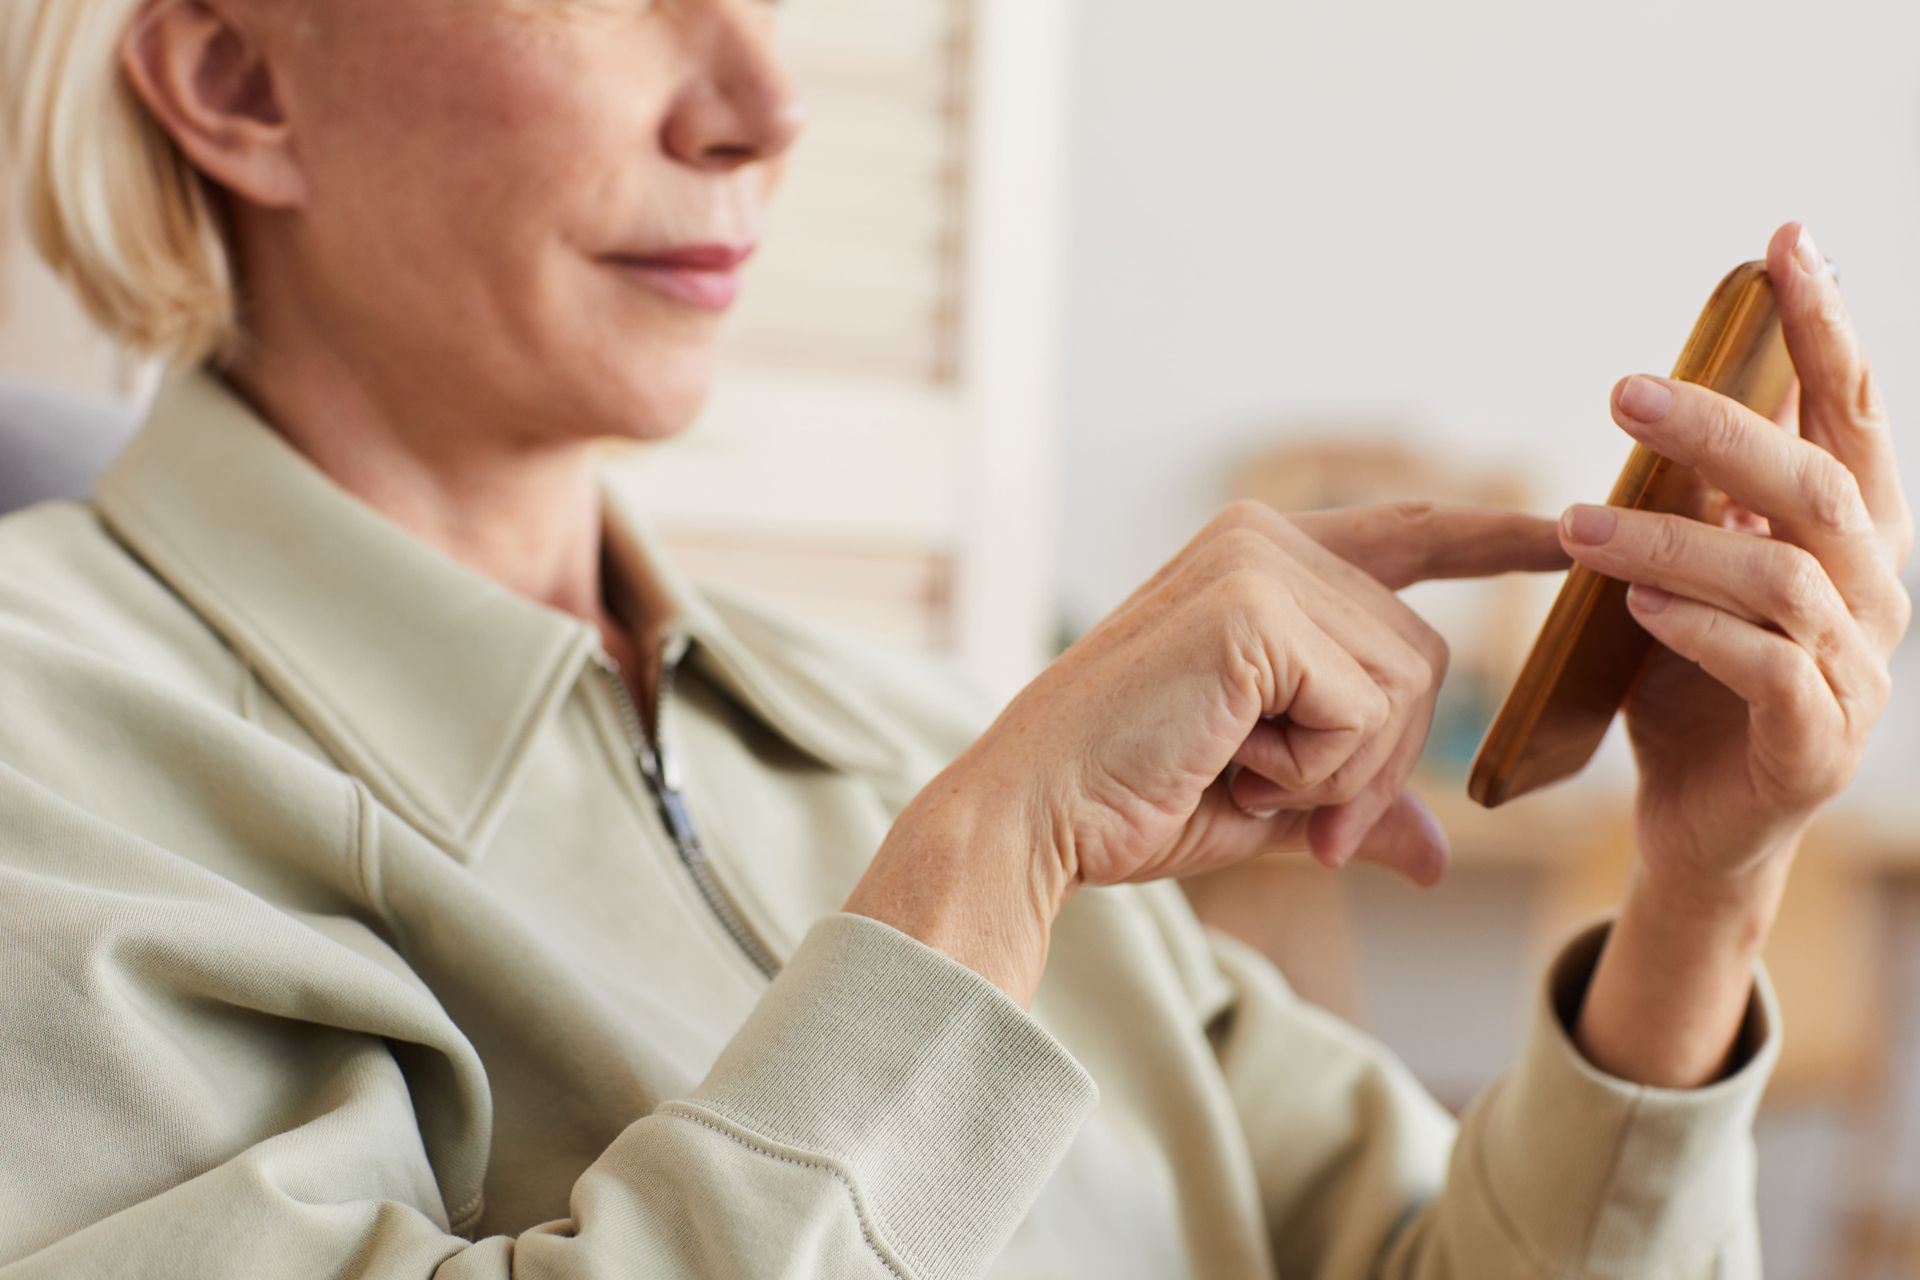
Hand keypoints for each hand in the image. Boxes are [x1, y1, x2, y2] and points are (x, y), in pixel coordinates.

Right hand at [847, 499, 1565, 1001]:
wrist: (1036, 811)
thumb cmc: (1132, 797)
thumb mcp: (1271, 800)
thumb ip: (1358, 800)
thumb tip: (1434, 859)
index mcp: (1262, 559)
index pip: (1410, 533)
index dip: (1492, 539)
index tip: (1565, 533)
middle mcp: (1266, 538)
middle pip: (1422, 655)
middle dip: (1378, 762)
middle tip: (1290, 810)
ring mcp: (1259, 564)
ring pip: (1403, 689)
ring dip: (1339, 771)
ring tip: (1242, 775)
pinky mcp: (1254, 611)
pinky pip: (1363, 714)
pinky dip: (1313, 772)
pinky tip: (1233, 763)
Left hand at [1561, 223, 1911, 1086]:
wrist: (1700, 823)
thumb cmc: (1694, 683)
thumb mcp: (1695, 574)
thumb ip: (1706, 501)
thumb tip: (1683, 399)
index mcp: (1851, 537)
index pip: (1854, 411)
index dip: (1827, 325)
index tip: (1781, 241)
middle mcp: (1873, 592)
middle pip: (1817, 482)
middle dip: (1721, 427)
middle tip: (1619, 388)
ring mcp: (1855, 671)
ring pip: (1779, 576)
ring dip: (1672, 540)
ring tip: (1577, 524)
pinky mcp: (1815, 743)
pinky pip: (1764, 667)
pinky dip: (1696, 628)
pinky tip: (1634, 604)